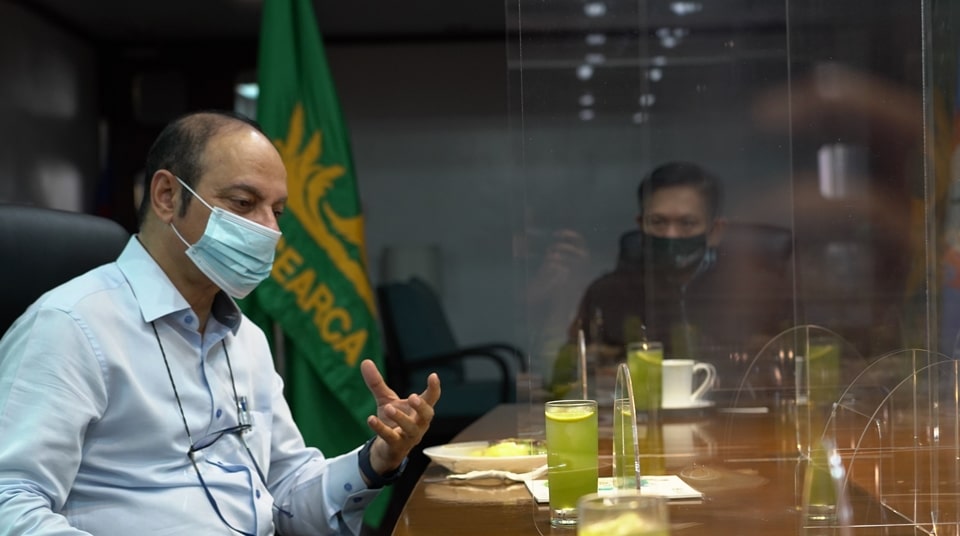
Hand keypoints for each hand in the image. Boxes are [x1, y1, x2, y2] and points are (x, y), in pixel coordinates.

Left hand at [360, 359, 440, 475]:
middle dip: (421, 406)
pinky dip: (381, 428)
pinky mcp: (396, 446)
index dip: (434, 388)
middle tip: (413, 397)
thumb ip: (377, 383)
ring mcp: (409, 437)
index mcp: (420, 411)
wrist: (387, 449)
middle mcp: (419, 424)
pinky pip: (390, 437)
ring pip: (410, 428)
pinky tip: (371, 419)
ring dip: (400, 418)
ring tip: (389, 408)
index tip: (433, 375)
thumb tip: (365, 361)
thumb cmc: (393, 421)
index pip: (431, 398)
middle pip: (427, 415)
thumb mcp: (385, 400)